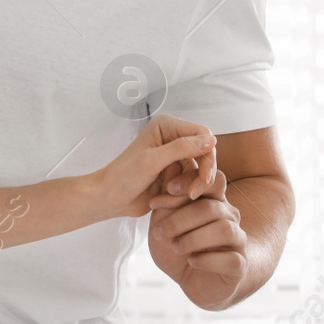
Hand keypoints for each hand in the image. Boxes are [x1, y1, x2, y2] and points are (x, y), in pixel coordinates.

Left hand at [93, 114, 216, 220]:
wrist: (111, 198)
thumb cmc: (125, 176)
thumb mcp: (153, 161)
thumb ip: (182, 148)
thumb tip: (212, 139)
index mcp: (167, 126)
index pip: (203, 134)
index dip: (208, 155)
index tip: (204, 177)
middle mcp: (173, 137)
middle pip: (206, 153)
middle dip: (201, 175)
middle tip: (192, 194)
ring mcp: (176, 156)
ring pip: (200, 171)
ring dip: (188, 186)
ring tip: (169, 194)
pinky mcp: (176, 173)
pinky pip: (192, 182)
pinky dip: (183, 193)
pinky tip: (165, 198)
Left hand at [146, 163, 247, 308]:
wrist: (188, 281)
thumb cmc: (176, 247)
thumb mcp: (163, 222)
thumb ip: (167, 198)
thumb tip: (170, 165)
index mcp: (214, 201)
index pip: (213, 180)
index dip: (191, 181)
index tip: (168, 189)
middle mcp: (230, 216)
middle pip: (211, 208)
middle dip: (180, 219)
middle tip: (159, 232)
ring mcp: (238, 240)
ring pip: (224, 230)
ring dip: (194, 238)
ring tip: (175, 247)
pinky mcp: (240, 265)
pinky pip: (230, 258)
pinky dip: (207, 260)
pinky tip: (192, 261)